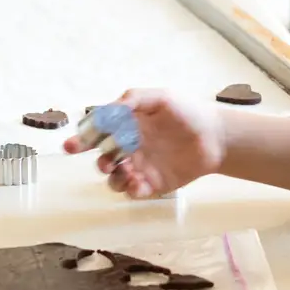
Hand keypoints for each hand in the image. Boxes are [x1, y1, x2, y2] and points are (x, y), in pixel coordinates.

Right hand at [64, 89, 224, 198]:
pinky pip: (132, 192)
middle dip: (101, 163)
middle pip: (103, 161)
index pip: (97, 135)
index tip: (71, 147)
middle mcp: (129, 149)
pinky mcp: (152, 185)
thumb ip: (132, 100)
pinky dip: (131, 190)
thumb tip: (105, 111)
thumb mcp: (160, 98)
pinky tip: (140, 183)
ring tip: (130, 174)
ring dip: (116, 179)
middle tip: (110, 163)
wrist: (218, 137)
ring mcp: (140, 168)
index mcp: (126, 128)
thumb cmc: (188, 112)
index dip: (81, 141)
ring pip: (114, 180)